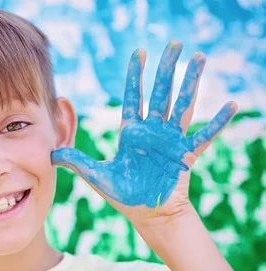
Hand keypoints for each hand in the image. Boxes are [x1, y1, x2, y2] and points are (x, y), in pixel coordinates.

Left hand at [51, 41, 236, 226]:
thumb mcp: (97, 175)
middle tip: (175, 44)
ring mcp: (170, 140)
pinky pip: (204, 136)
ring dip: (191, 83)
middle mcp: (152, 131)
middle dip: (166, 69)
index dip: (136, 76)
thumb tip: (51, 154)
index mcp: (131, 133)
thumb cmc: (124, 195)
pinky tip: (230, 106)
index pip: (133, 97)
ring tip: (200, 59)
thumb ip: (77, 161)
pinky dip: (217, 122)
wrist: (147, 215)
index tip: (139, 53)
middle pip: (160, 93)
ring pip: (182, 105)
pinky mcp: (184, 155)